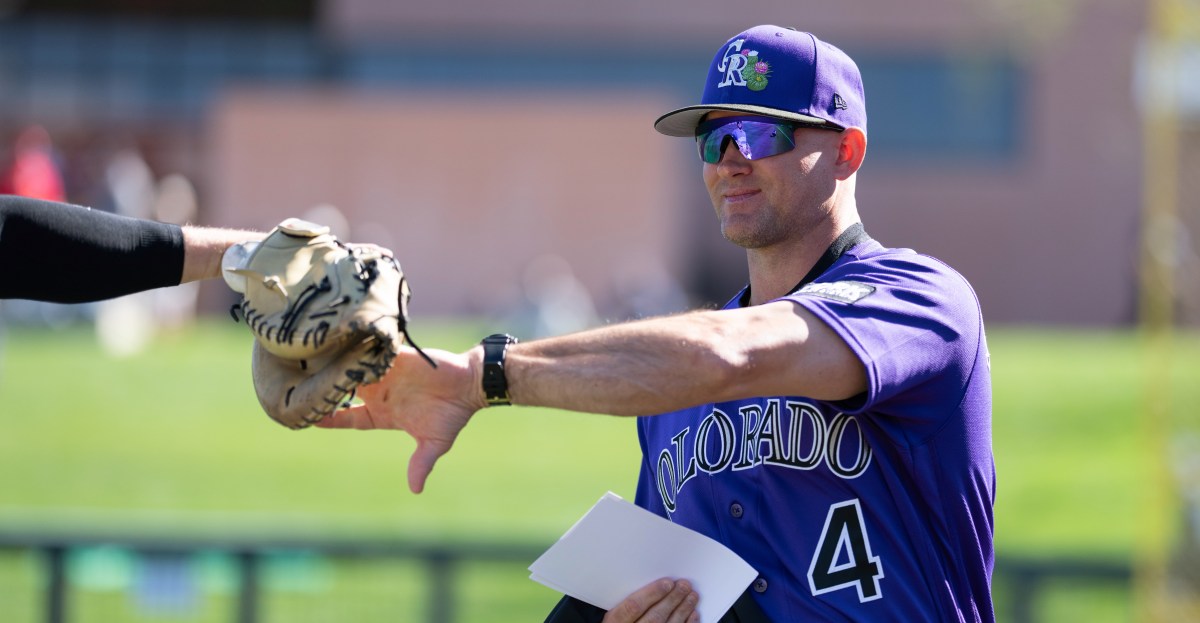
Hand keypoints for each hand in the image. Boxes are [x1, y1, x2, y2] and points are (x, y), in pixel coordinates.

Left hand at [316, 346, 486, 493]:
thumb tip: (416, 490)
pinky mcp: (395, 355)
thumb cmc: (452, 414)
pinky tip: (340, 346)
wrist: (470, 383)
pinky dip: (357, 349)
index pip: (346, 417)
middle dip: (323, 390)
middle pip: (341, 390)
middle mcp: (379, 392)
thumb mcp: (435, 443)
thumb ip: (421, 463)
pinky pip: (370, 350)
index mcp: (382, 413)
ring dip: (336, 367)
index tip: (306, 419)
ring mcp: (385, 372)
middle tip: (300, 389)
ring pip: (351, 368)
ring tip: (312, 365)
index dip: (328, 418)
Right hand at [604, 579, 698, 622]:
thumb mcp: (615, 614)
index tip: (667, 582)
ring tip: (692, 595)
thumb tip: (654, 582)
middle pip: (654, 617)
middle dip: (672, 599)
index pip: (633, 607)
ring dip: (683, 610)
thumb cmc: (622, 622)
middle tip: (684, 585)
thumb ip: (628, 601)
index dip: (652, 593)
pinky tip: (692, 614)